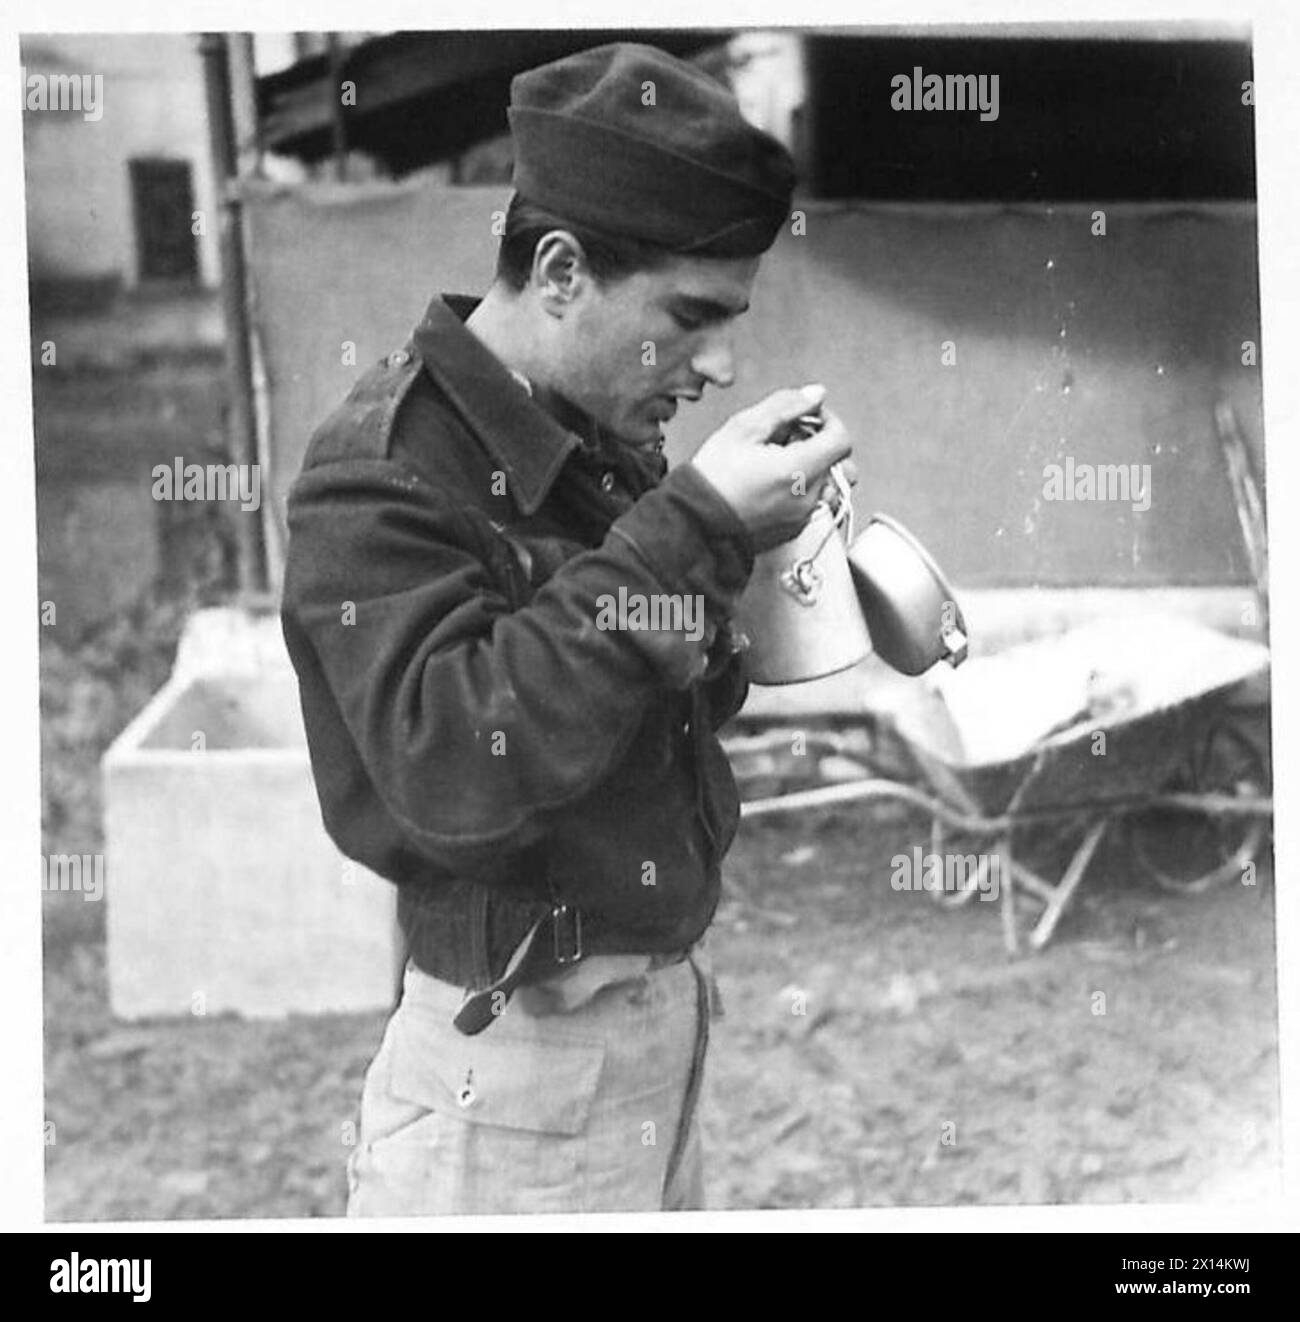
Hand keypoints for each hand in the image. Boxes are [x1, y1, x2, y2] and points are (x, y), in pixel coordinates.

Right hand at [690, 385, 855, 552]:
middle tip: (789, 439)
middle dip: (819, 444)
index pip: (841, 438)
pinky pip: (812, 504)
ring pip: (827, 484)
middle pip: (838, 462)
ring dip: (814, 468)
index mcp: (798, 470)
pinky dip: (801, 489)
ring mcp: (802, 517)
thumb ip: (785, 406)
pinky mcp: (793, 531)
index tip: (808, 418)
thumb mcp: (743, 428)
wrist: (693, 523)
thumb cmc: (712, 479)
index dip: (828, 420)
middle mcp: (807, 498)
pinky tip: (773, 484)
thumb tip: (815, 395)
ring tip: (781, 464)